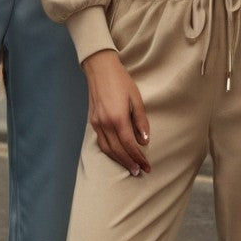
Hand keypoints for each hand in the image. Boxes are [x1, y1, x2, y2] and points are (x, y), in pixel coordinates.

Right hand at [81, 49, 149, 176]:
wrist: (100, 68)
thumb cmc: (121, 80)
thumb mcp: (136, 98)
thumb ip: (141, 121)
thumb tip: (144, 141)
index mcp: (118, 118)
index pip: (129, 145)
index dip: (139, 158)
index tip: (147, 167)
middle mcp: (105, 123)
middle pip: (118, 151)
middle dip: (129, 163)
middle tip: (139, 172)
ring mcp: (97, 123)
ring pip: (107, 149)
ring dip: (119, 160)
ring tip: (130, 167)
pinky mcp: (93, 120)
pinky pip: (101, 141)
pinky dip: (110, 151)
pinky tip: (117, 154)